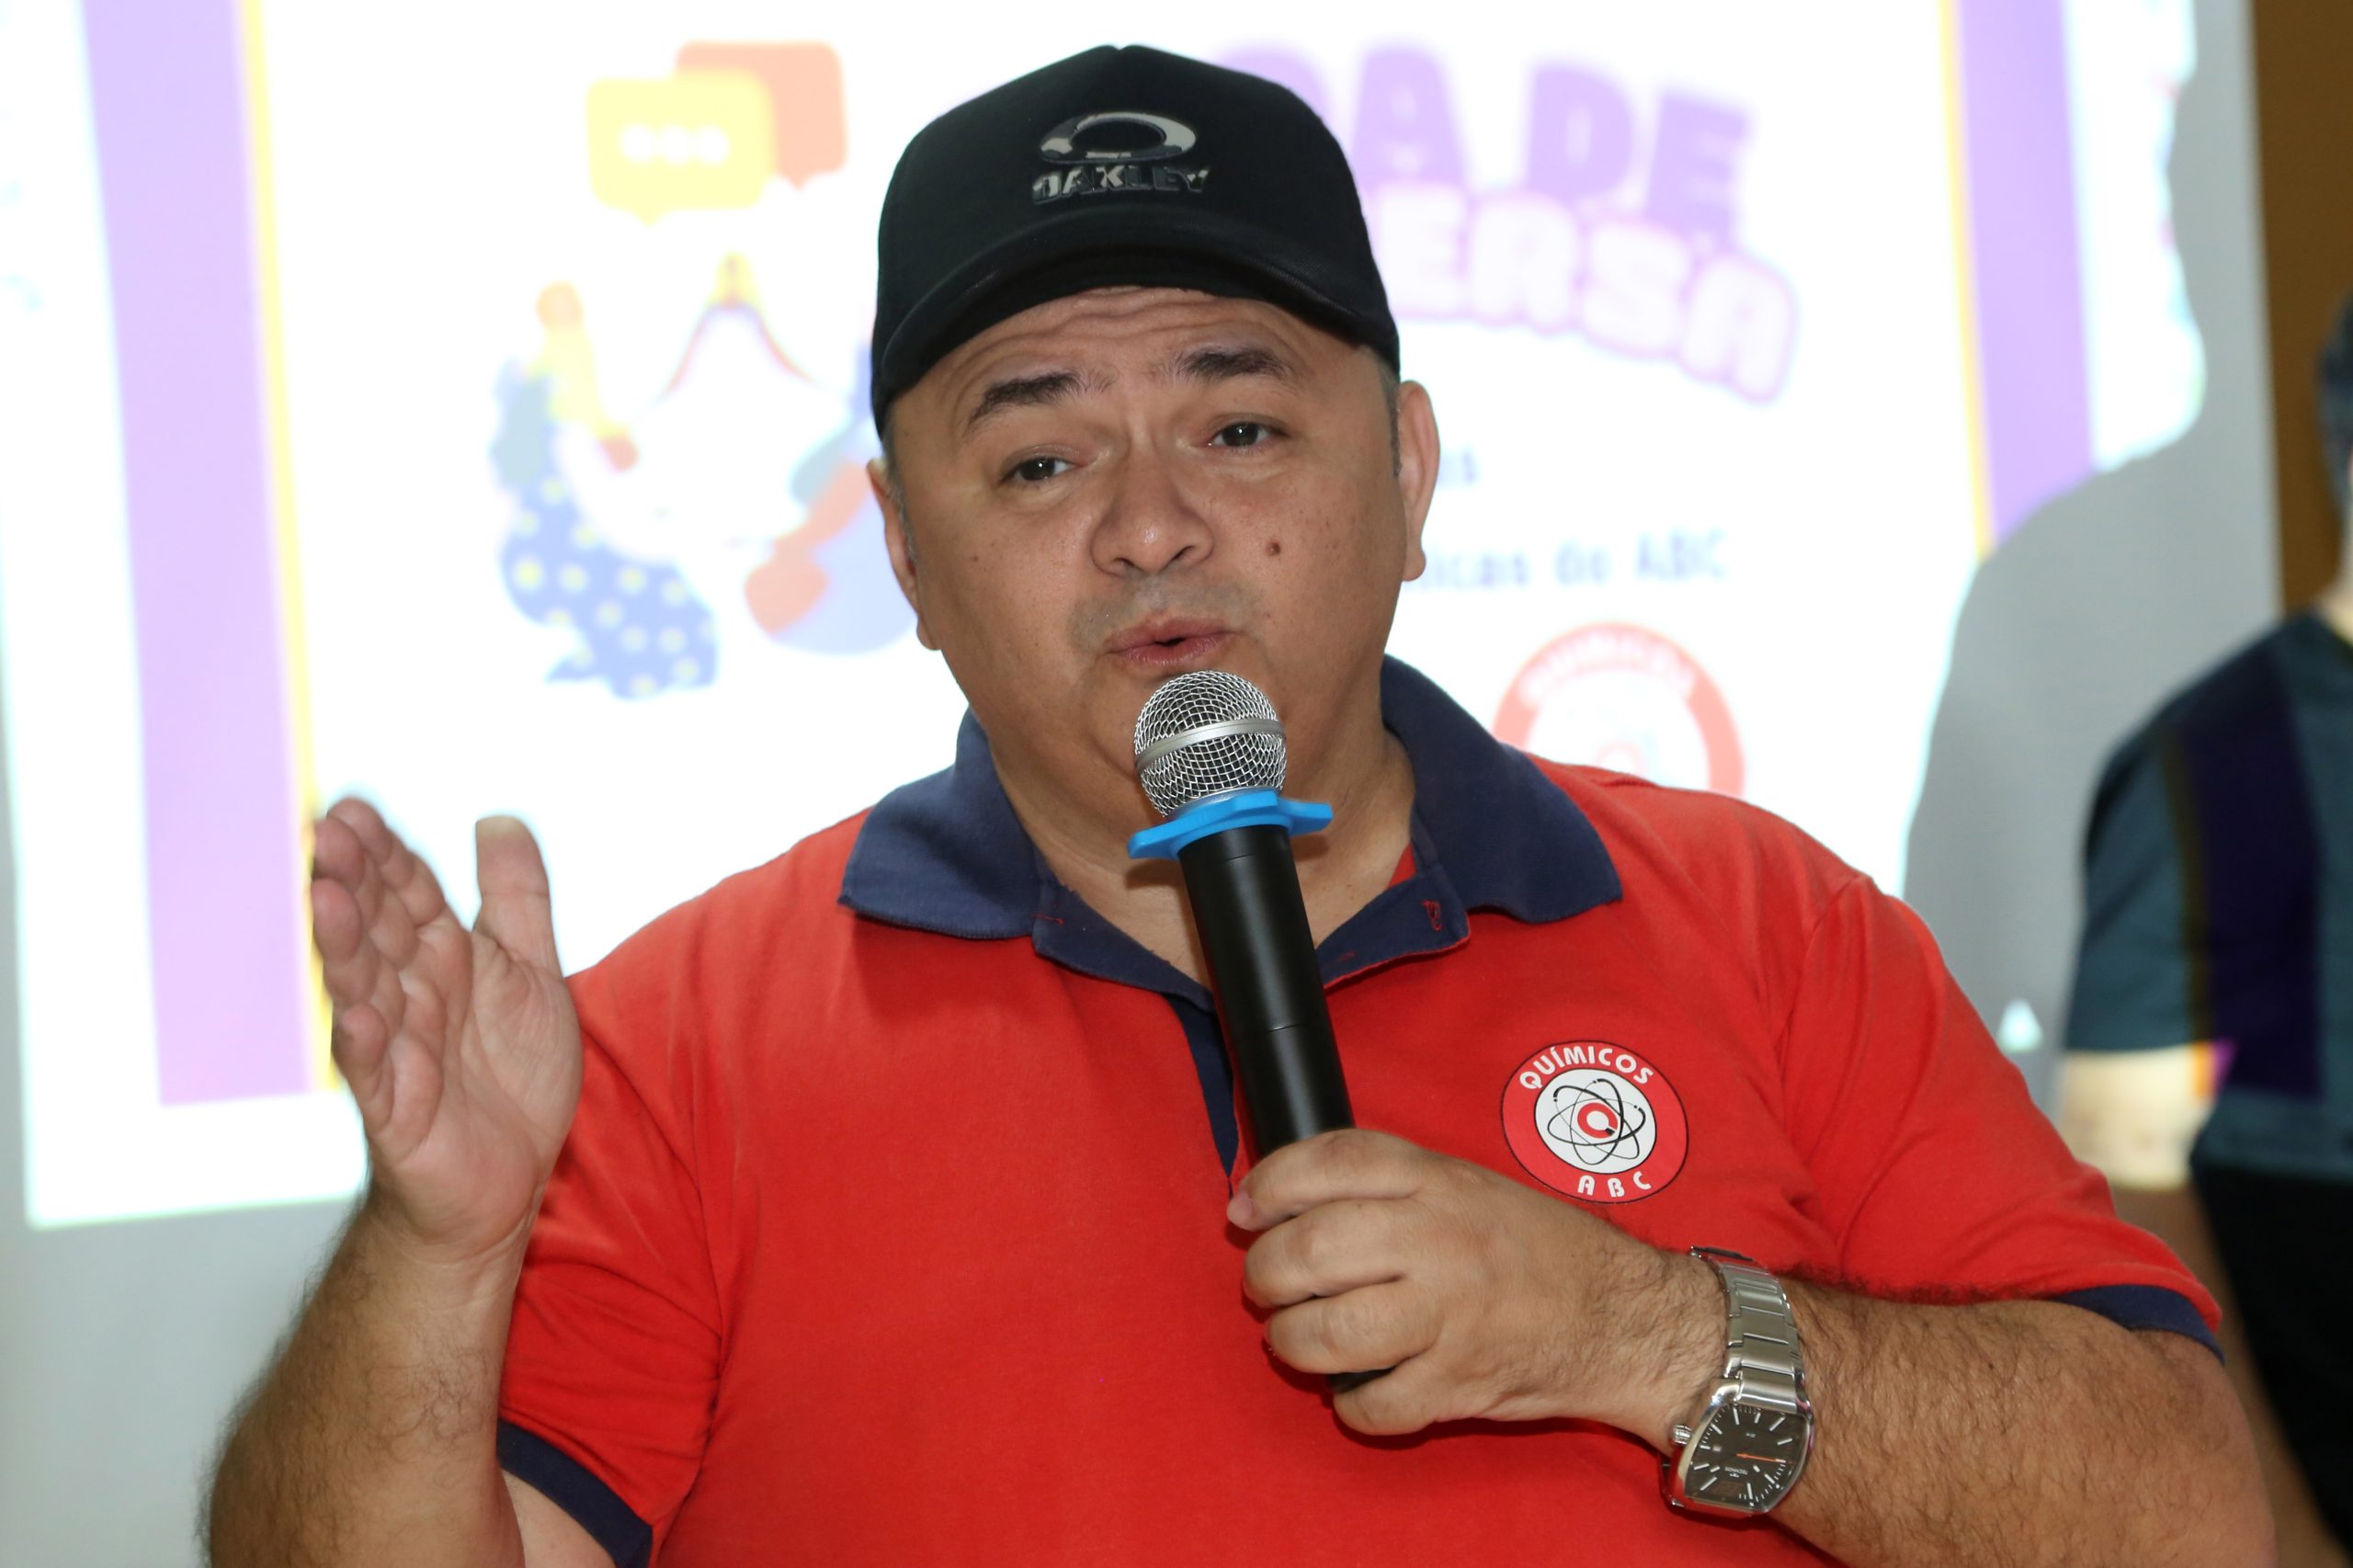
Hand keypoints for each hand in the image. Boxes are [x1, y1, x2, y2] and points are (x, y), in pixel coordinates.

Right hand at [311, 799, 580, 1265]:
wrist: (509, 1181)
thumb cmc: (511, 1077)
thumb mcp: (530, 973)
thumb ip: (516, 897)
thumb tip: (497, 819)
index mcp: (443, 956)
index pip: (406, 891)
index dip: (384, 851)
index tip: (354, 806)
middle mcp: (411, 992)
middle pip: (376, 927)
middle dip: (353, 880)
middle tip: (326, 830)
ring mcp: (397, 1047)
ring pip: (364, 986)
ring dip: (343, 945)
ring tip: (326, 898)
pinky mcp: (395, 1106)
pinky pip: (375, 1071)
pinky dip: (365, 1041)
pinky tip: (358, 1013)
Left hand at [1229, 1129, 1716, 1441]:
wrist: (1623, 1315)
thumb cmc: (1533, 1248)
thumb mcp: (1465, 1183)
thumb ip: (1385, 1184)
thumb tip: (1278, 1199)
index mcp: (1438, 1181)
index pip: (1330, 1161)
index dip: (1271, 1184)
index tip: (1246, 1209)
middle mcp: (1439, 1240)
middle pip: (1312, 1250)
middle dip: (1266, 1274)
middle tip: (1268, 1286)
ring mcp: (1449, 1314)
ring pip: (1327, 1333)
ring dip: (1291, 1342)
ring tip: (1298, 1339)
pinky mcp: (1458, 1382)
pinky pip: (1371, 1404)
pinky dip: (1351, 1403)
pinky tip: (1360, 1387)